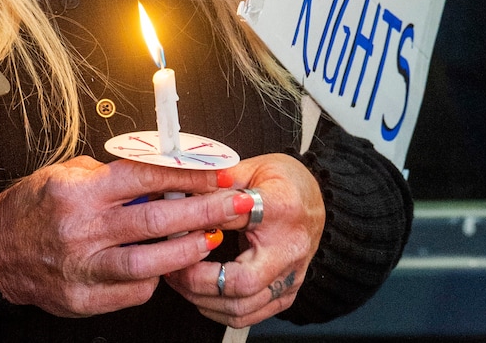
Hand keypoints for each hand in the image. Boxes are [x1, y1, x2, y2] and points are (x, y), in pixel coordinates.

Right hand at [0, 155, 253, 316]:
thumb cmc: (36, 205)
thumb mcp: (69, 173)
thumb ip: (112, 175)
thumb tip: (160, 172)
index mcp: (81, 191)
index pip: (144, 177)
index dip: (185, 175)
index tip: (215, 172)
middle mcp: (82, 229)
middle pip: (155, 219)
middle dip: (203, 210)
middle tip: (234, 204)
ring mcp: (83, 268)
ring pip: (148, 262)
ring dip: (188, 250)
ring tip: (213, 237)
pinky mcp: (83, 299)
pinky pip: (132, 291)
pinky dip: (155, 278)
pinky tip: (170, 266)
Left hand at [164, 153, 324, 327]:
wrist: (313, 197)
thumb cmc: (283, 181)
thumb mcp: (249, 169)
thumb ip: (217, 185)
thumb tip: (180, 197)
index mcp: (280, 208)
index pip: (229, 222)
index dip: (196, 229)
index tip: (172, 230)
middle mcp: (290, 249)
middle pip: (239, 283)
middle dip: (196, 281)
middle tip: (172, 266)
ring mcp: (290, 276)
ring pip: (241, 308)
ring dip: (203, 300)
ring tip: (180, 281)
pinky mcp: (287, 294)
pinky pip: (249, 317)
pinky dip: (219, 311)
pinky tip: (201, 296)